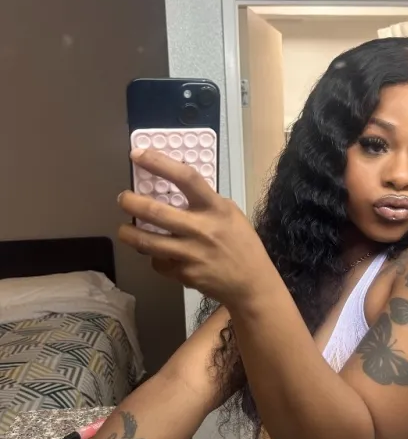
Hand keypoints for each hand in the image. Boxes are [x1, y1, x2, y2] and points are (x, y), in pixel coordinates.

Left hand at [118, 149, 273, 304]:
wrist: (252, 283)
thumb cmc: (242, 245)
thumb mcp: (230, 214)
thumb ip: (206, 202)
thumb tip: (175, 189)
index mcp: (215, 208)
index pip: (186, 178)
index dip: (159, 163)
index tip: (138, 154)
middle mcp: (202, 229)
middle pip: (155, 212)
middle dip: (131, 202)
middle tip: (123, 199)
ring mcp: (191, 253)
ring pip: (147, 241)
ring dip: (129, 234)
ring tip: (124, 230)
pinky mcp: (185, 274)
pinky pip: (159, 262)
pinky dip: (155, 257)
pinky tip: (157, 254)